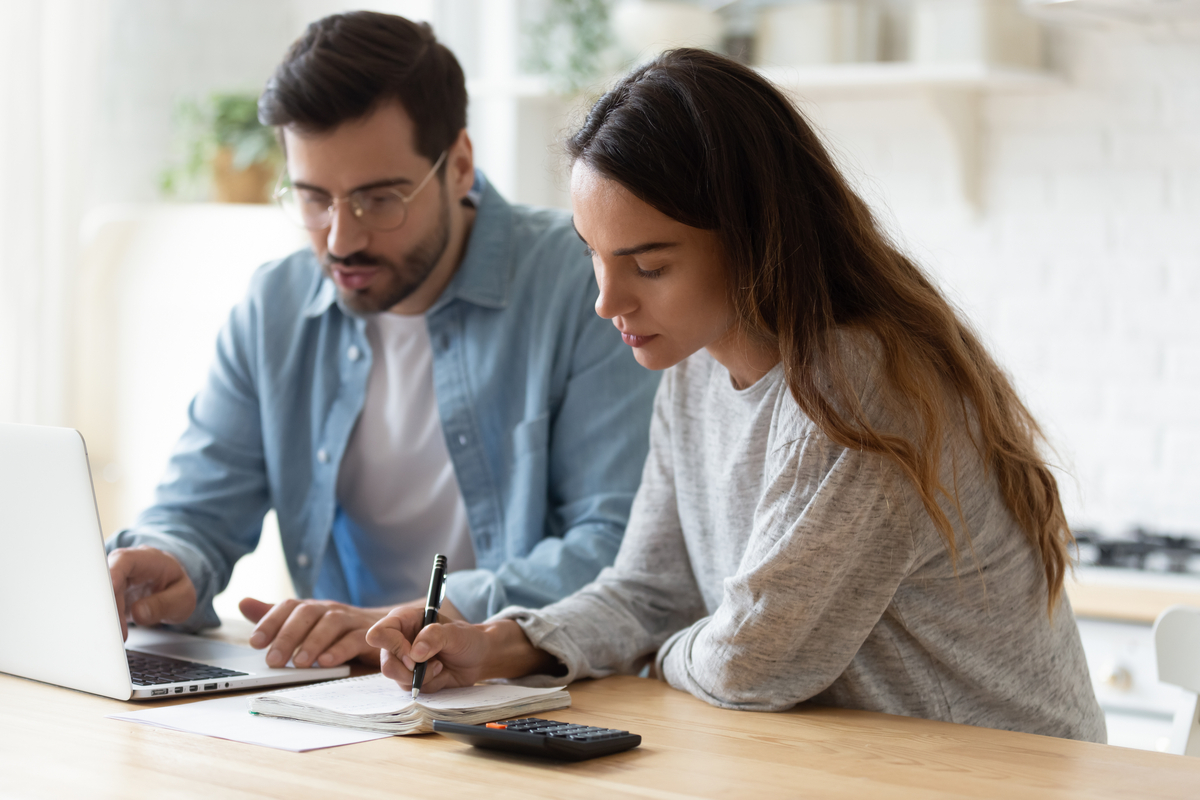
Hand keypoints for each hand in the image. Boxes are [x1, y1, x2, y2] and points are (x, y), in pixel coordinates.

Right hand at [107, 546, 196, 639]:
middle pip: (108, 580)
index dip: (114, 573)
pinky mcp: (109, 597)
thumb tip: (138, 612)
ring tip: (116, 635)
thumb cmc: (177, 589)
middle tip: (115, 628)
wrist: (173, 592)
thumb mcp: (183, 598)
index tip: (109, 591)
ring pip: (101, 595)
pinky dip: (104, 620)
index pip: (125, 560)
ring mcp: (115, 581)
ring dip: (106, 616)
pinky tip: (110, 634)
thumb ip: (164, 604)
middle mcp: (126, 567)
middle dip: (108, 605)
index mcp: (148, 559)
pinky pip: (101, 607)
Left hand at [238, 595, 464, 668]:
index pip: (289, 606)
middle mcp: (330, 609)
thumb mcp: (305, 624)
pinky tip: (326, 663)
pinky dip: (339, 650)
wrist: (384, 631)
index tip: (255, 642)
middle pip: (307, 613)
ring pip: (330, 624)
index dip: (271, 621)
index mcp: (313, 607)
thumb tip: (242, 602)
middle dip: (288, 636)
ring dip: (312, 643)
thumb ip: (275, 615)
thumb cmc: (337, 631)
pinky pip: (355, 639)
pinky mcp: (370, 635)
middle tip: (273, 660)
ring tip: (298, 664)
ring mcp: (351, 620)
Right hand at [366, 606, 492, 692]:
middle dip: (409, 670)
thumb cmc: (466, 638)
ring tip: (440, 665)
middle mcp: (398, 640)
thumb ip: (435, 637)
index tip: (414, 655)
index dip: (393, 646)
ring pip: (397, 678)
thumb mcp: (455, 633)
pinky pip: (410, 688)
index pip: (379, 634)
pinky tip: (440, 673)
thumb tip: (414, 654)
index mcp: (403, 620)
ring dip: (423, 677)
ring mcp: (402, 661)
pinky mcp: (409, 677)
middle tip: (432, 664)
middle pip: (386, 663)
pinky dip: (428, 684)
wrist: (478, 658)